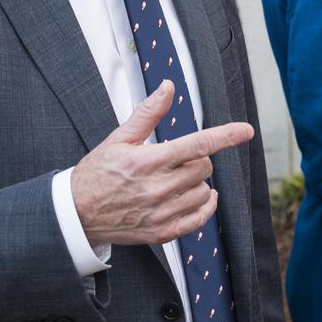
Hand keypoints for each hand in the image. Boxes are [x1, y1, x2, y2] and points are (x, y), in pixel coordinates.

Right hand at [70, 80, 253, 245]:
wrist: (76, 213)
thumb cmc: (97, 173)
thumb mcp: (119, 138)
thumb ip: (148, 113)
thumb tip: (168, 88)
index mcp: (147, 161)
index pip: (196, 144)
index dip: (225, 136)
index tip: (245, 130)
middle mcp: (156, 188)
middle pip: (203, 167)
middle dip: (196, 159)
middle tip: (175, 160)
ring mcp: (160, 213)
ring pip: (204, 191)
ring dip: (197, 182)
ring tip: (175, 180)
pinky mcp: (162, 232)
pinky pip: (200, 219)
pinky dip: (204, 206)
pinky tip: (194, 197)